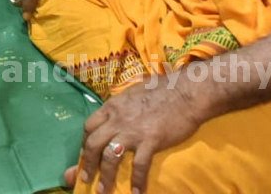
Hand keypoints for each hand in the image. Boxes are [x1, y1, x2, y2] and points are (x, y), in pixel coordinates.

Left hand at [69, 75, 203, 193]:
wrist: (186, 91)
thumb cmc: (163, 88)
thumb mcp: (133, 91)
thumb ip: (123, 103)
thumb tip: (118, 110)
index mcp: (113, 106)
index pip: (89, 125)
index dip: (85, 141)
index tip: (86, 153)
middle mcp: (118, 119)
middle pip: (93, 143)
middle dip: (87, 163)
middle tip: (84, 178)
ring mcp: (133, 130)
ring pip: (110, 157)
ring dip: (105, 176)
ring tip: (103, 190)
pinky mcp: (151, 140)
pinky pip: (140, 165)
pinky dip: (137, 181)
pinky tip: (137, 192)